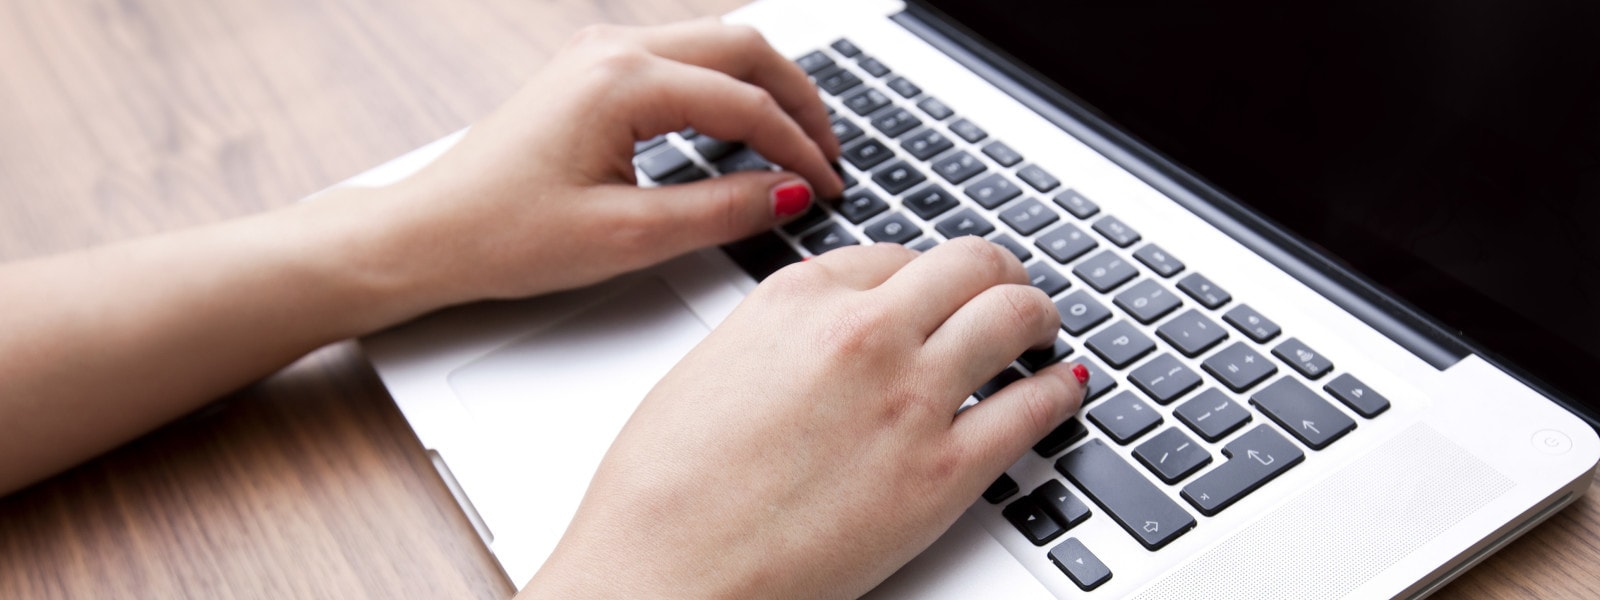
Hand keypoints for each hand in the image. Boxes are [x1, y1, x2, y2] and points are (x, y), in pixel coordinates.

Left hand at [370, 19, 843, 308]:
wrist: (428, 234)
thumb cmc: (503, 235)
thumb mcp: (627, 237)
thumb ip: (721, 211)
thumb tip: (789, 194)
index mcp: (622, 81)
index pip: (745, 102)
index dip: (799, 147)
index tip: (828, 186)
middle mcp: (612, 50)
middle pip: (743, 46)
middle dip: (798, 99)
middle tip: (830, 154)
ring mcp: (599, 54)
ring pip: (715, 45)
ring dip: (765, 89)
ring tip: (798, 144)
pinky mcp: (591, 73)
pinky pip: (682, 60)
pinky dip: (726, 90)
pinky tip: (743, 132)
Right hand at [523, 238, 1087, 598]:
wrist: (663, 572)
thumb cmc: (662, 491)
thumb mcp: (711, 368)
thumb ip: (779, 336)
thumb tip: (818, 338)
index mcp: (796, 298)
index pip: (893, 253)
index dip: (925, 272)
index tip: (936, 287)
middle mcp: (861, 332)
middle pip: (967, 266)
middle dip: (995, 273)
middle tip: (1007, 289)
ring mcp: (910, 397)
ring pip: (1012, 316)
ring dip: (1036, 315)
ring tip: (1042, 329)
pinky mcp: (943, 472)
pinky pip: (1032, 407)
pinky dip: (1059, 392)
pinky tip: (1061, 390)